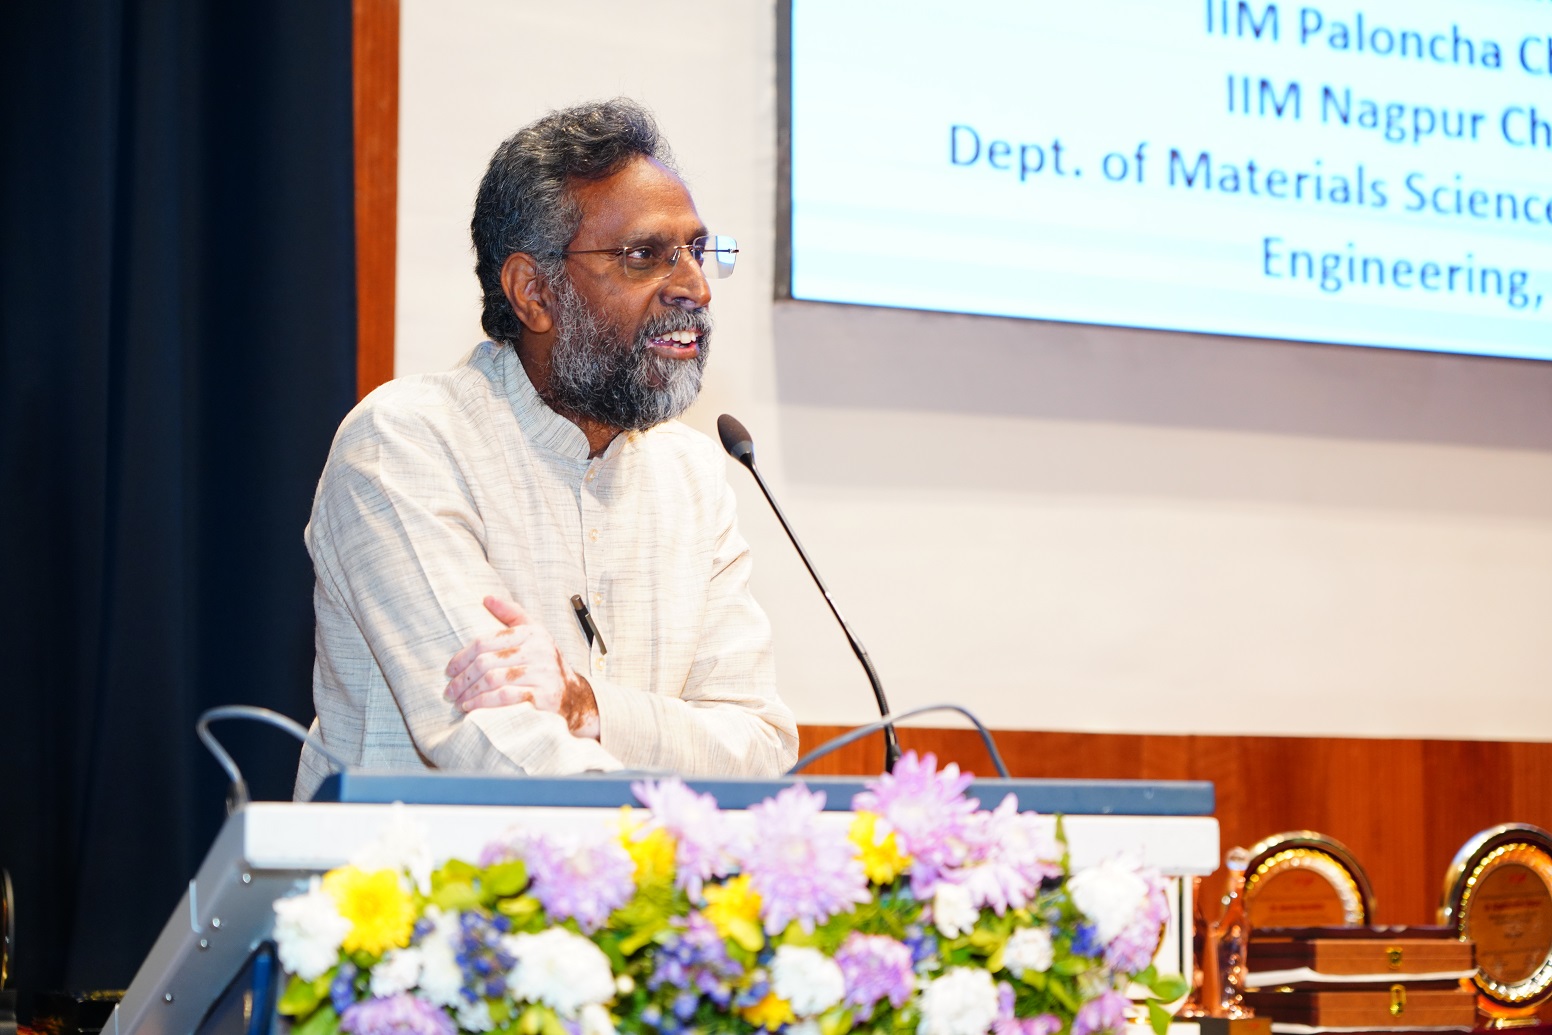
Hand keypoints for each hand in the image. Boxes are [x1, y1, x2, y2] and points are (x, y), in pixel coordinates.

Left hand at [443, 596, 599, 738]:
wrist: (574, 697)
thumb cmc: (545, 665)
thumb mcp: (534, 634)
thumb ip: (512, 614)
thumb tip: (487, 598)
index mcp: (532, 633)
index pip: (485, 642)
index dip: (462, 657)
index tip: (449, 670)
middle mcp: (539, 651)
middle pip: (486, 662)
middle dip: (462, 679)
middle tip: (449, 691)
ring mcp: (542, 674)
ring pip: (492, 679)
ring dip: (470, 692)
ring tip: (458, 701)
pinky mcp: (543, 696)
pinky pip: (505, 697)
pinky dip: (483, 703)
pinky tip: (471, 707)